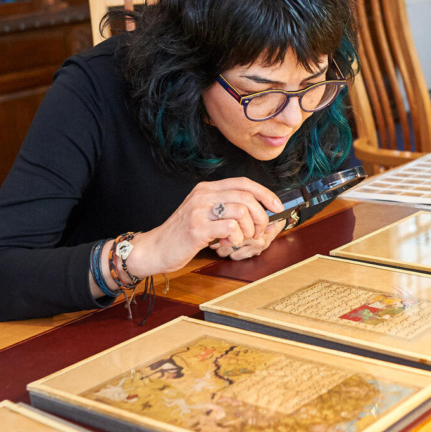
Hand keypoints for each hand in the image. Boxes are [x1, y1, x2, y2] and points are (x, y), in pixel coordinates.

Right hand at [124, 177, 283, 276]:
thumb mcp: (203, 214)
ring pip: (241, 211)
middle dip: (261, 216)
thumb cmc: (181, 235)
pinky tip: (226, 244)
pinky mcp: (197, 228)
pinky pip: (230, 227)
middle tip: (257, 231)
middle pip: (246, 196)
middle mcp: (203, 195)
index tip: (276, 206)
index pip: (243, 182)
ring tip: (240, 239)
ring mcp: (199, 210)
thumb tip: (258, 211)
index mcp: (207, 189)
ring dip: (248, 230)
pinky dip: (236, 238)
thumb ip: (225, 208)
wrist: (154, 249)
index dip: (265, 193)